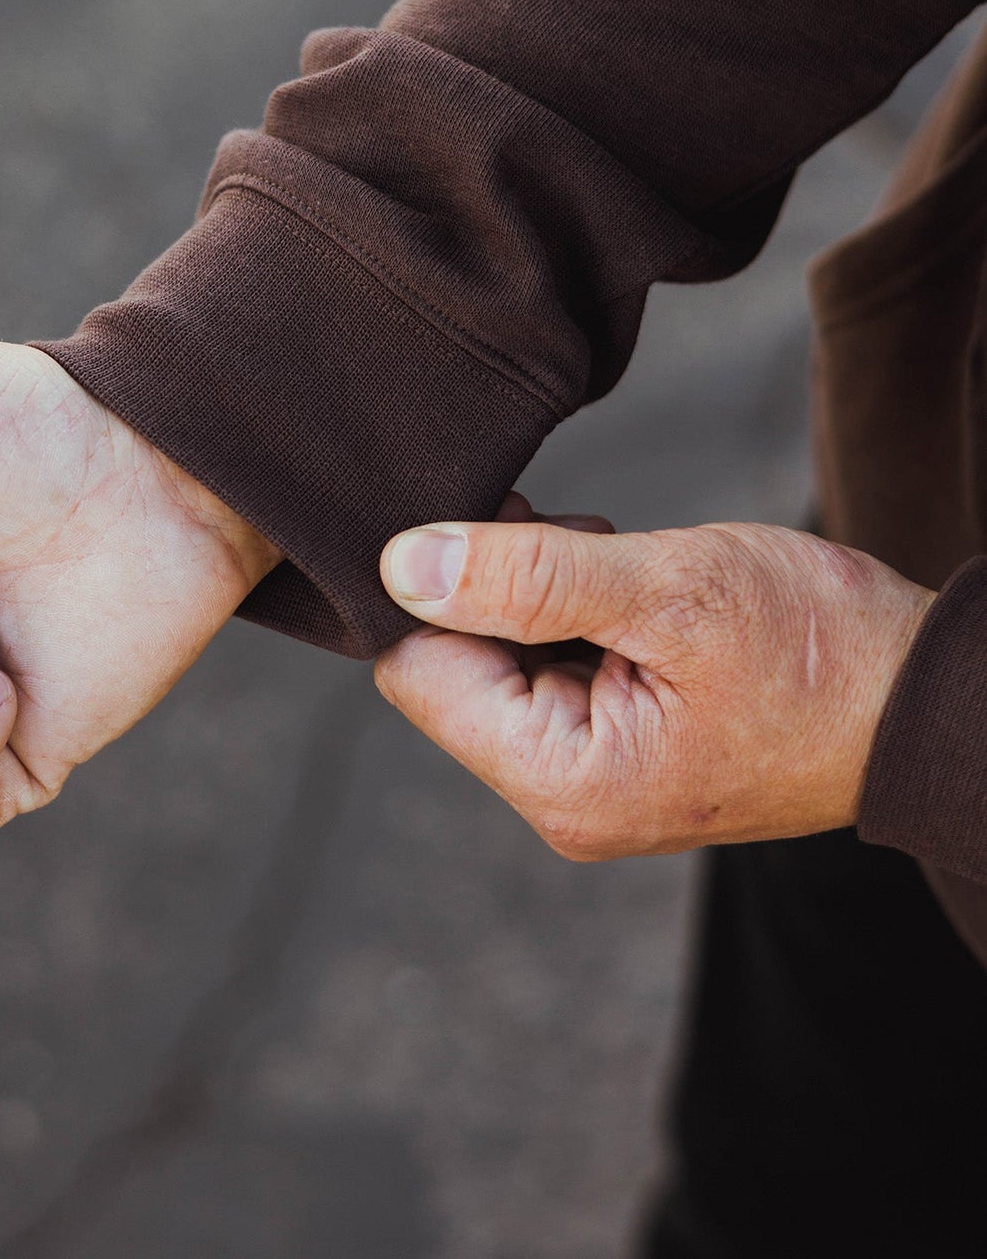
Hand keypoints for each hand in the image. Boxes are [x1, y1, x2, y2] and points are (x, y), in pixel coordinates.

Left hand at [373, 494, 932, 857]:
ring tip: (627, 575)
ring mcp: (590, 774)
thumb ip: (526, 576)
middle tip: (592, 552)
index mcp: (561, 780)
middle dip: (503, 589)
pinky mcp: (617, 741)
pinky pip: (551, 663)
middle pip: (453, 664)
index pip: (417, 670)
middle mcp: (561, 795)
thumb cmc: (817, 650)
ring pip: (500, 655)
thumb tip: (398, 564)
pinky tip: (634, 592)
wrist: (925, 695)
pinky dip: (576, 610)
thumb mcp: (668, 589)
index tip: (511, 530)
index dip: (440, 588)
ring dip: (542, 593)